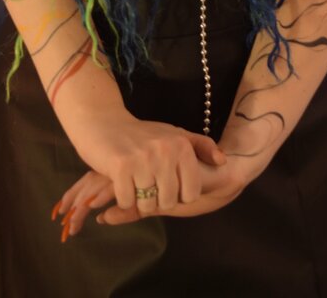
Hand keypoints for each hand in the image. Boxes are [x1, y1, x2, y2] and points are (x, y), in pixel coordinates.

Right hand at [72, 112, 226, 216]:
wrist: (103, 122)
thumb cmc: (141, 134)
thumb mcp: (174, 134)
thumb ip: (200, 146)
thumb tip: (223, 161)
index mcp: (181, 145)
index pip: (191, 193)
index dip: (178, 196)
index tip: (166, 184)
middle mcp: (165, 151)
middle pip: (169, 202)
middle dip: (157, 200)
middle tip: (146, 184)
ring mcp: (143, 159)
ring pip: (148, 204)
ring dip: (139, 201)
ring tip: (134, 183)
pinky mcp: (121, 167)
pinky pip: (127, 202)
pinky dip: (123, 199)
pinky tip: (120, 182)